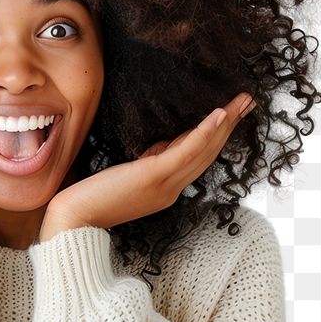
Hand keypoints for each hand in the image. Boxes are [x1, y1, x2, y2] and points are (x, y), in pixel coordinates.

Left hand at [40, 92, 256, 240]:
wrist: (73, 220)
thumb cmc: (91, 197)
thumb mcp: (128, 174)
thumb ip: (149, 161)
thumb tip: (164, 143)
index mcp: (166, 190)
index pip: (196, 158)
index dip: (216, 135)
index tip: (229, 113)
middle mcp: (171, 189)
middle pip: (207, 153)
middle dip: (229, 126)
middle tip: (247, 101)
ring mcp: (164, 185)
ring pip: (203, 151)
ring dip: (225, 124)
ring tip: (241, 102)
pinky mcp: (153, 177)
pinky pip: (185, 152)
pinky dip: (204, 133)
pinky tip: (218, 115)